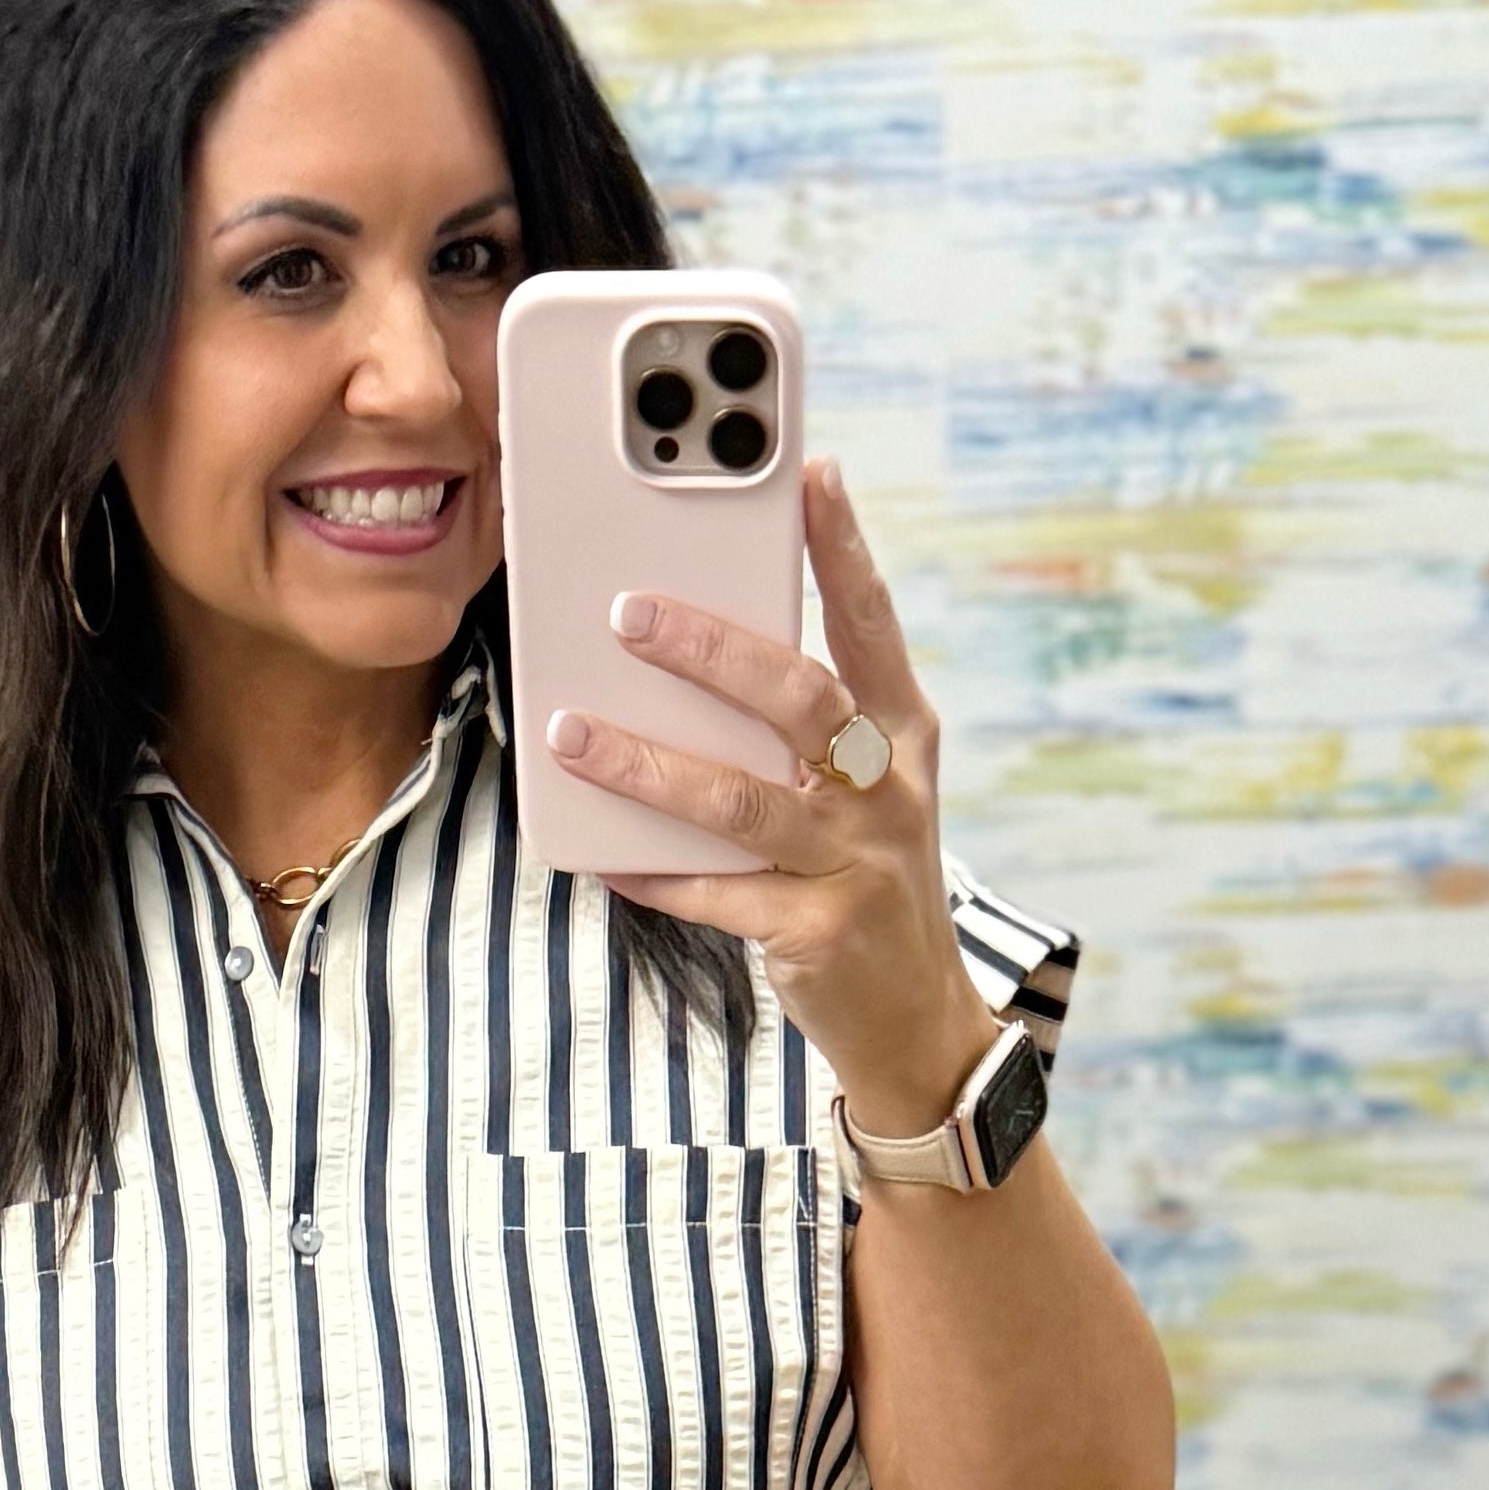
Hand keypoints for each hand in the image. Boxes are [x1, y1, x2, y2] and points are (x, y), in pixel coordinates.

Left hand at [543, 456, 999, 1139]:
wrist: (916, 1017)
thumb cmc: (865, 876)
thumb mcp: (863, 789)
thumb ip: (803, 726)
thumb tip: (695, 648)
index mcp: (903, 735)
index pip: (872, 624)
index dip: (842, 548)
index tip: (810, 472)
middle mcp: (887, 792)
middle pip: (800, 700)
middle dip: (712, 650)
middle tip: (630, 611)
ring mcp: (855, 864)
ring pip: (740, 800)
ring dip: (648, 765)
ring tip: (573, 732)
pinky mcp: (814, 933)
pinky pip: (715, 894)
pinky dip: (652, 872)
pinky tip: (598, 852)